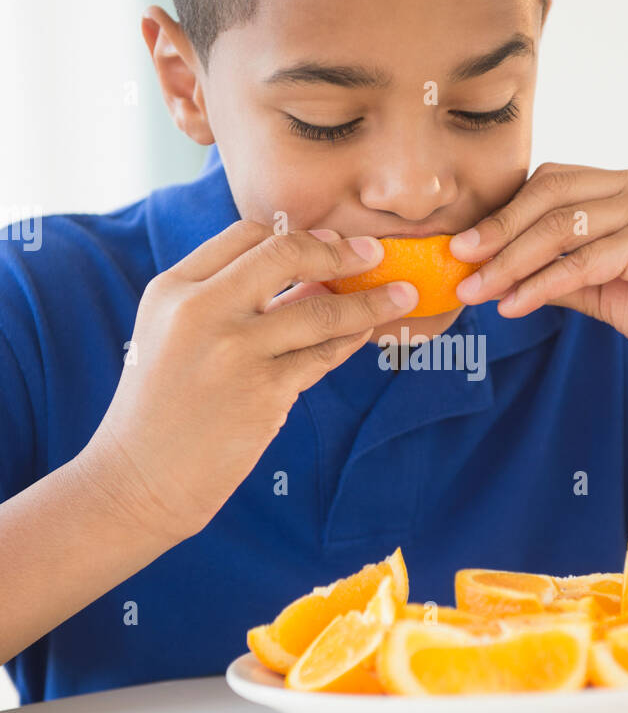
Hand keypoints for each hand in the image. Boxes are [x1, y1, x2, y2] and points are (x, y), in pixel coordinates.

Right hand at [85, 222, 416, 541]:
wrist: (140, 478)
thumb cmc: (164, 406)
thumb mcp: (176, 336)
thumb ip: (231, 301)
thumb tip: (314, 275)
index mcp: (173, 289)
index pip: (246, 234)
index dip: (297, 234)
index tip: (330, 243)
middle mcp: (201, 311)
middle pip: (285, 253)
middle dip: (338, 250)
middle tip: (373, 252)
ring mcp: (234, 352)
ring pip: (320, 309)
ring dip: (369, 300)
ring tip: (403, 294)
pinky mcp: (264, 393)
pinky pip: (324, 355)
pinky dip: (352, 340)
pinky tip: (368, 334)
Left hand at [450, 162, 627, 384]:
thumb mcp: (607, 291)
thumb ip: (562, 274)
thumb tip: (500, 275)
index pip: (553, 184)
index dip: (504, 213)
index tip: (465, 248)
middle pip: (550, 192)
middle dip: (498, 229)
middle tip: (458, 261)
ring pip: (562, 223)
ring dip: (511, 259)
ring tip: (477, 289)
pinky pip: (586, 258)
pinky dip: (544, 282)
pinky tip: (515, 303)